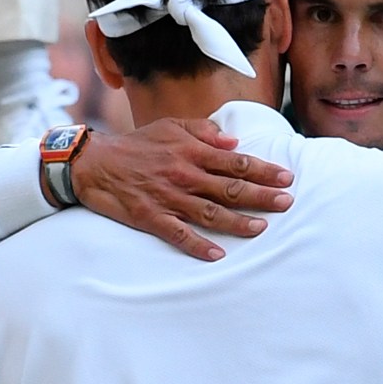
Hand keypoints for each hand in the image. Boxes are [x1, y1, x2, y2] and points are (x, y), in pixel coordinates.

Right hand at [71, 118, 294, 260]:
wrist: (95, 163)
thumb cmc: (137, 144)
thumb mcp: (171, 126)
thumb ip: (203, 132)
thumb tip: (233, 141)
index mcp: (191, 152)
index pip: (236, 162)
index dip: (263, 170)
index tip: (287, 177)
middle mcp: (184, 175)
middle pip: (230, 188)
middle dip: (261, 195)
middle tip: (287, 202)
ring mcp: (168, 198)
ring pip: (210, 213)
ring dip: (238, 222)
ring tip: (262, 228)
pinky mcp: (151, 218)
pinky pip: (179, 235)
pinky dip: (198, 246)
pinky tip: (217, 256)